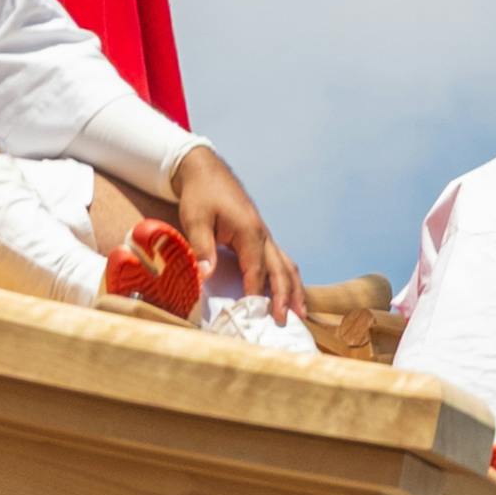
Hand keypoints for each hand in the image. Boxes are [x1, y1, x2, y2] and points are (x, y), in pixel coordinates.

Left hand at [165, 140, 296, 320]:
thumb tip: (205, 275)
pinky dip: (287, 279)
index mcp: (249, 231)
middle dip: (284, 297)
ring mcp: (264, 236)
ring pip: (286, 266)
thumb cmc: (200, 195)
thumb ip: (202, 247)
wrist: (206, 172)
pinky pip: (280, 261)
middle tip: (285, 322)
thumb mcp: (195, 219)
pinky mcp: (261, 238)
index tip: (254, 315)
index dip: (256, 294)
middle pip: (280, 271)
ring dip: (294, 290)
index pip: (256, 270)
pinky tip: (289, 294)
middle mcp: (262, 235)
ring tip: (300, 314)